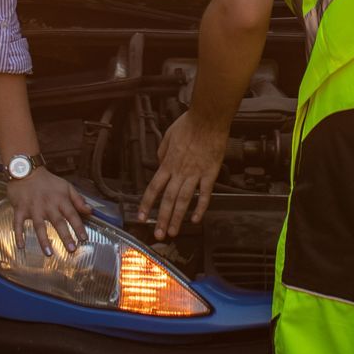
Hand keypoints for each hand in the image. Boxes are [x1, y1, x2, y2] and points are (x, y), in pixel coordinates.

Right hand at [6, 168, 93, 256]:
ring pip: (39, 226)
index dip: (79, 227)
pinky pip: (18, 224)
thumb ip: (78, 199)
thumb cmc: (48, 181)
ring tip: (49, 253)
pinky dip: (18, 234)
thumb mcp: (66, 186)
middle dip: (66, 236)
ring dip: (44, 240)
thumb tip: (90, 211)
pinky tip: (21, 246)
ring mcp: (33, 208)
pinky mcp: (20, 210)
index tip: (84, 239)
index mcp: (60, 200)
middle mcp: (48, 205)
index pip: (72, 215)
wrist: (26, 171)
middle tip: (71, 249)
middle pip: (58, 222)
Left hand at [135, 110, 228, 239]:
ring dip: (178, 218)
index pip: (154, 188)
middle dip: (162, 219)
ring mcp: (195, 174)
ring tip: (174, 232)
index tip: (142, 217)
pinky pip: (205, 194)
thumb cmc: (189, 124)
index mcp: (168, 164)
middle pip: (168, 200)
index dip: (147, 204)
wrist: (208, 118)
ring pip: (184, 200)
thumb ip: (162, 153)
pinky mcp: (210, 173)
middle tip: (159, 235)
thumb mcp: (168, 136)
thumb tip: (161, 163)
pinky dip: (200, 207)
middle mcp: (179, 172)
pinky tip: (196, 219)